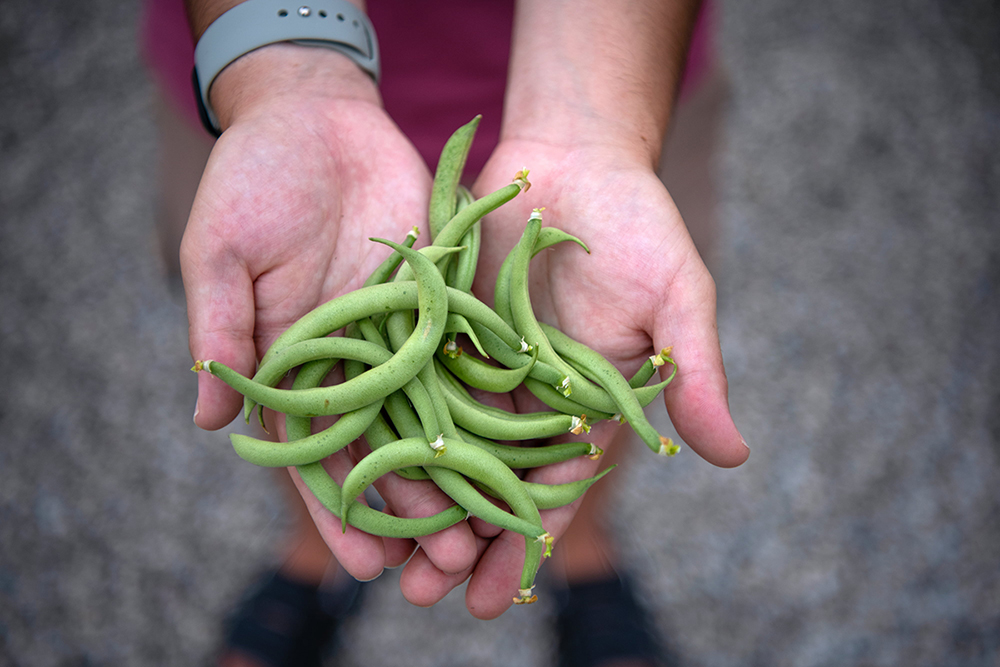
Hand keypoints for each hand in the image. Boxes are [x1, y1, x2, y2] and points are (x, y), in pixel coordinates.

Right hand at [181, 45, 478, 583]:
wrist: (315, 117)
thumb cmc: (251, 181)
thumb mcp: (221, 254)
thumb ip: (222, 332)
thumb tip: (209, 422)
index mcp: (292, 365)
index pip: (316, 454)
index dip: (339, 511)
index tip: (364, 566)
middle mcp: (352, 362)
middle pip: (385, 449)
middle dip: (412, 507)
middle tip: (446, 560)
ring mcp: (399, 335)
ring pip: (434, 415)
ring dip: (460, 470)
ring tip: (490, 523)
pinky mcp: (440, 301)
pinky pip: (468, 354)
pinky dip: (492, 397)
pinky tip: (521, 441)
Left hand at [414, 138, 749, 618]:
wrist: (575, 156)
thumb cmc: (638, 224)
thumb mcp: (677, 298)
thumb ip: (694, 375)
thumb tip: (736, 456)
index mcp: (585, 405)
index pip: (555, 491)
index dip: (528, 546)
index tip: (498, 600)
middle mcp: (528, 396)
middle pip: (489, 482)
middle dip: (460, 543)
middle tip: (423, 598)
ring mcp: (480, 364)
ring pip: (442, 446)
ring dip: (416, 501)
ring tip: (382, 559)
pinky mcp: (441, 328)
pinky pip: (411, 385)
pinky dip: (388, 427)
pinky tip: (357, 468)